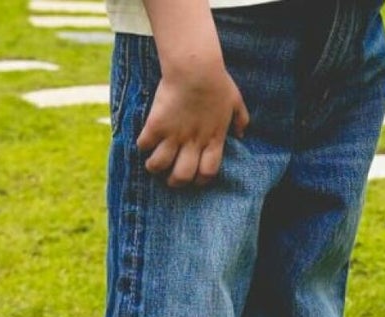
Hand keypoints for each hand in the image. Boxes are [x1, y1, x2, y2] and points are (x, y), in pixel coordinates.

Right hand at [136, 63, 249, 187]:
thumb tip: (241, 134)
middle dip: (175, 181)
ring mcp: (174, 135)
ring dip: (155, 167)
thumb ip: (241, 120)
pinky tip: (144, 142)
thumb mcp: (236, 101)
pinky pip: (145, 144)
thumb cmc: (217, 82)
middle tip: (170, 178)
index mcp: (213, 140)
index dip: (201, 180)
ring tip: (152, 164)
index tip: (194, 177)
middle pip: (182, 175)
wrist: (195, 67)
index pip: (208, 172)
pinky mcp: (156, 124)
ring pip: (160, 164)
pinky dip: (143, 146)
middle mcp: (193, 142)